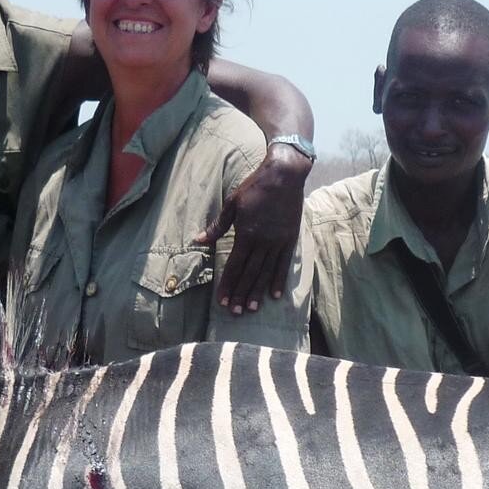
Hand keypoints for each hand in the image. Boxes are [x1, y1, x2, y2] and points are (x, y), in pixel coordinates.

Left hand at [195, 142, 309, 313]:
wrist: (284, 175)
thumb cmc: (255, 187)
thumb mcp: (232, 203)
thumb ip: (217, 226)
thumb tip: (199, 240)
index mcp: (246, 234)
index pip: (235, 265)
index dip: (227, 284)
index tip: (221, 300)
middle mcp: (263, 242)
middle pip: (250, 274)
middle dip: (240, 294)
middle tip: (234, 312)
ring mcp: (278, 242)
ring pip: (266, 273)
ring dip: (257, 292)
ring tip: (251, 309)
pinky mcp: (290, 239)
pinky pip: (283, 264)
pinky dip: (278, 280)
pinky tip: (275, 295)